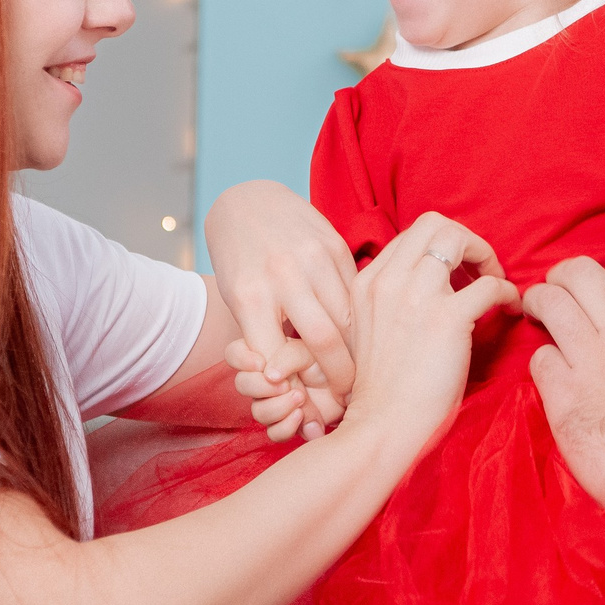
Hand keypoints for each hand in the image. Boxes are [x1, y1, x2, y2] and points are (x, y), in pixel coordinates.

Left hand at [205, 181, 359, 396]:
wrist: (247, 202)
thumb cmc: (240, 263)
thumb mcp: (239, 303)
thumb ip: (265, 338)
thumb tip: (293, 386)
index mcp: (249, 297)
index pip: (279, 360)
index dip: (297, 388)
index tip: (309, 402)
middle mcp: (283, 276)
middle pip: (324, 343)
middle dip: (340, 378)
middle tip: (346, 395)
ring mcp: (312, 257)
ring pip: (350, 319)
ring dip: (358, 352)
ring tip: (359, 370)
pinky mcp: (336, 245)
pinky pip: (358, 292)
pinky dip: (363, 319)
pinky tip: (364, 336)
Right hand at [232, 352, 345, 443]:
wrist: (351, 385)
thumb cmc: (329, 360)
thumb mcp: (309, 351)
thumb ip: (287, 357)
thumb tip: (270, 375)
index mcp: (265, 354)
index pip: (235, 353)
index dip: (241, 359)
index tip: (260, 362)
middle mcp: (265, 380)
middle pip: (242, 384)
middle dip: (260, 387)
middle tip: (284, 384)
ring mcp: (275, 403)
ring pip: (258, 411)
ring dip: (277, 407)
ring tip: (300, 398)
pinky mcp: (289, 424)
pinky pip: (274, 433)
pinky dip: (286, 426)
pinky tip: (302, 416)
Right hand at [336, 213, 517, 454]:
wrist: (380, 429)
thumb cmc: (381, 393)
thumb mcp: (369, 332)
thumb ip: (389, 304)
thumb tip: (428, 290)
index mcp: (366, 283)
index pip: (410, 236)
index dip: (441, 248)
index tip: (458, 273)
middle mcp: (387, 280)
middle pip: (434, 224)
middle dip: (465, 239)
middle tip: (480, 268)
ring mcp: (416, 295)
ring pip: (458, 238)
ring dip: (486, 257)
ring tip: (496, 283)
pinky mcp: (447, 318)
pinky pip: (490, 284)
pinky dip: (506, 292)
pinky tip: (508, 310)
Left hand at [526, 256, 604, 515]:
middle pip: (580, 273)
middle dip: (565, 277)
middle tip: (559, 289)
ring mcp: (592, 360)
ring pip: (551, 303)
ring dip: (540, 304)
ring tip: (536, 311)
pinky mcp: (565, 396)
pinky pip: (540, 358)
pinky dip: (542, 361)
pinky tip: (549, 373)